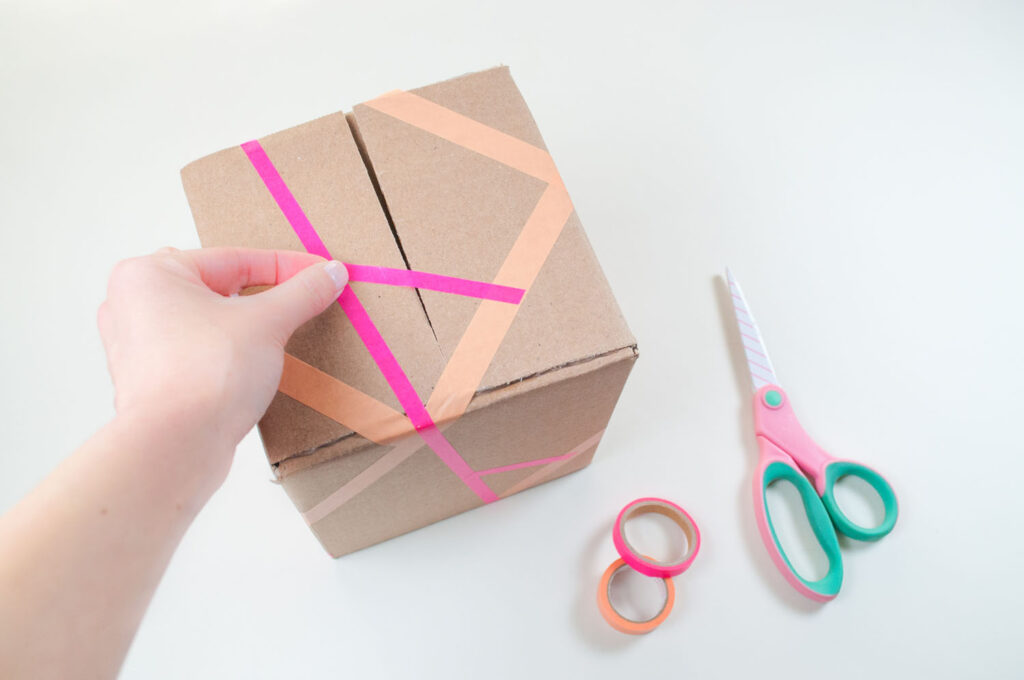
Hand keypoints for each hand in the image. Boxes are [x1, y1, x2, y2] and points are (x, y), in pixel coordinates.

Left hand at [96, 247, 347, 486]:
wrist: (175, 447)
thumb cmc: (205, 376)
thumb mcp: (267, 323)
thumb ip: (302, 292)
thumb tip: (331, 273)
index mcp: (150, 274)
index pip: (235, 260)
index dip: (287, 267)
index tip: (321, 273)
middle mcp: (133, 304)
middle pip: (219, 288)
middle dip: (264, 296)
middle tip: (303, 301)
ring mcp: (137, 345)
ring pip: (207, 321)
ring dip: (246, 326)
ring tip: (281, 333)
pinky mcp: (150, 380)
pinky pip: (198, 351)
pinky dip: (228, 352)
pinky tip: (254, 364)